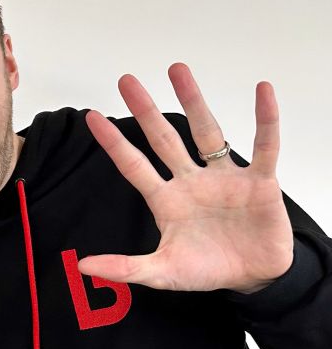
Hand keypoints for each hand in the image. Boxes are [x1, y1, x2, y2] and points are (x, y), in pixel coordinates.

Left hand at [83, 63, 292, 293]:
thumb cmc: (208, 270)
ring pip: (207, 132)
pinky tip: (263, 91)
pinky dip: (266, 119)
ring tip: (176, 70)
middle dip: (145, 111)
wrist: (254, 278)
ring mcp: (225, 178)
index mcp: (166, 200)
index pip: (134, 165)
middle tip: (126, 80)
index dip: (114, 143)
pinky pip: (265, 145)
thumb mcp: (162, 272)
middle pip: (164, 139)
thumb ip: (125, 268)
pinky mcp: (260, 182)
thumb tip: (83, 267)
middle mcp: (192, 182)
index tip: (92, 116)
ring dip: (192, 101)